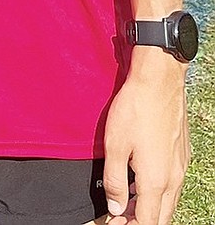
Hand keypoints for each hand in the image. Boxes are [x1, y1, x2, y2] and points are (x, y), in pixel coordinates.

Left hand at [102, 51, 188, 224]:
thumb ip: (115, 181)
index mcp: (156, 182)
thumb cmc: (134, 111)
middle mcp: (174, 179)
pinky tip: (140, 183)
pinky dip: (157, 194)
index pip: (147, 222)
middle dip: (140, 221)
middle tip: (117, 217)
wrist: (159, 83)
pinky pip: (172, 186)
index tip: (111, 223)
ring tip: (126, 204)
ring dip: (149, 208)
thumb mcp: (115, 146)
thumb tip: (116, 210)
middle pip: (161, 217)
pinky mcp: (181, 156)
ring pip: (168, 202)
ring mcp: (180, 168)